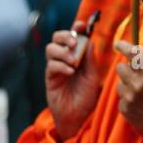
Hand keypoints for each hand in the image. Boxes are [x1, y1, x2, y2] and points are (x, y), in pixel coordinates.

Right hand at [45, 20, 102, 141]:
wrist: (78, 117)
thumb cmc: (87, 96)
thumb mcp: (93, 76)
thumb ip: (90, 59)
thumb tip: (90, 40)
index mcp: (77, 55)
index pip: (74, 35)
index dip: (76, 27)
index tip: (82, 25)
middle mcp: (64, 58)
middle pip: (56, 38)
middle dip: (65, 36)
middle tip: (74, 42)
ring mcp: (55, 68)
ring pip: (50, 49)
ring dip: (63, 52)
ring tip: (74, 62)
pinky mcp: (50, 79)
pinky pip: (51, 66)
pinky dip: (61, 66)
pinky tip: (70, 72)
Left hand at [113, 40, 142, 140]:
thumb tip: (134, 57)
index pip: (134, 55)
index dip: (124, 46)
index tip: (118, 44)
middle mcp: (138, 85)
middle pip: (120, 67)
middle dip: (126, 69)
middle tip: (134, 75)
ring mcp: (129, 98)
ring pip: (119, 83)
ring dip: (126, 85)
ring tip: (139, 93)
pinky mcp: (124, 108)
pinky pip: (120, 97)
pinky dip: (127, 98)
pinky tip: (137, 104)